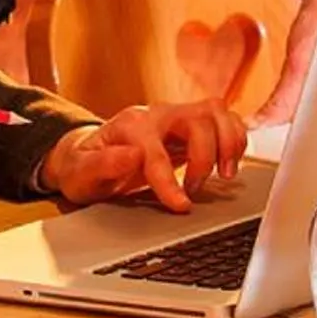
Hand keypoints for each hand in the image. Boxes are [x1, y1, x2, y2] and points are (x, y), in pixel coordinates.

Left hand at [41, 100, 247, 211]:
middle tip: (194, 191)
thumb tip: (130, 155)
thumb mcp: (81, 172)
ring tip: (224, 175)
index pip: (155, 150)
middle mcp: (157, 115)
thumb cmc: (85, 167)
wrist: (90, 156)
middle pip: (196, 120)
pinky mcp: (192, 125)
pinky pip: (225, 119)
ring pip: (216, 112)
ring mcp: (177, 116)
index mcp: (129, 126)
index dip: (170, 180)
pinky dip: (235, 139)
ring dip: (228, 144)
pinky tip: (230, 163)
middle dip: (204, 159)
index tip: (181, 205)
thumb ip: (102, 164)